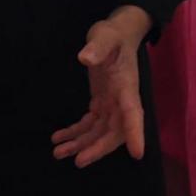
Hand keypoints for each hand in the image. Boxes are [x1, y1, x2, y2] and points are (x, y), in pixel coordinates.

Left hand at [50, 7, 151, 167]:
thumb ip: (97, 46)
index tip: (137, 154)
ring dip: (81, 144)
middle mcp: (122, 100)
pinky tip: (59, 138)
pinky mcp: (101, 102)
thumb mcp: (104, 35)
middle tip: (78, 161)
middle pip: (114, 131)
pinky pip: (90, 124)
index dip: (135, 134)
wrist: (117, 33)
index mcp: (126, 87)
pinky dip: (75, 132)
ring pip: (99, 132)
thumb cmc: (113, 34)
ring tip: (58, 152)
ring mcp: (112, 103)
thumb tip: (85, 57)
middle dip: (97, 148)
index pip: (133, 113)